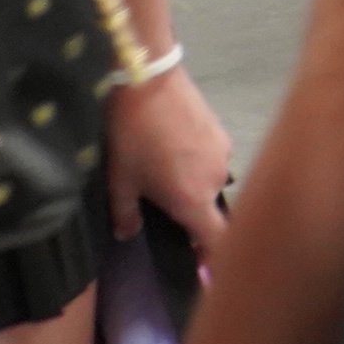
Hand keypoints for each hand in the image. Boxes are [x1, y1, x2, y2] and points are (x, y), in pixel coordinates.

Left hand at [109, 60, 235, 261]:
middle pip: (211, 209)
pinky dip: (198, 160)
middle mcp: (216, 181)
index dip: (212, 257)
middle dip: (192, 210)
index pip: (216, 241)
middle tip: (165, 200)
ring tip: (167, 167)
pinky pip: (212, 158)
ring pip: (210, 181)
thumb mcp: (120, 179)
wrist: (150, 79)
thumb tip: (128, 234)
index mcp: (193, 201)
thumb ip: (125, 214)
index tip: (201, 265)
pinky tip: (175, 144)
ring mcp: (223, 154)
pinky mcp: (222, 131)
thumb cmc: (133, 136)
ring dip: (194, 182)